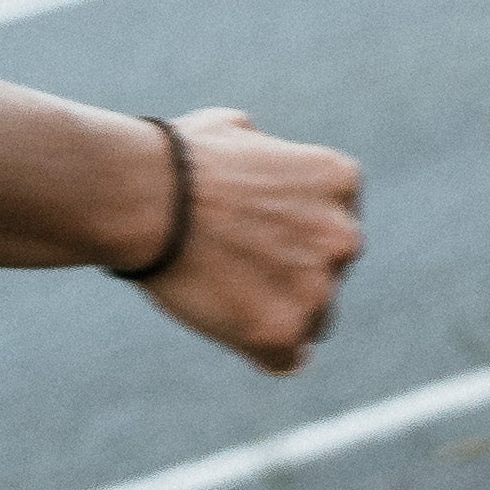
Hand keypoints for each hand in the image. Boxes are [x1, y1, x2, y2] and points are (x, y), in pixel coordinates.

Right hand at [133, 106, 363, 376]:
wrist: (146, 200)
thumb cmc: (177, 162)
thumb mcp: (236, 130)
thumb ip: (267, 150)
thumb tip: (261, 151)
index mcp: (342, 181)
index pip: (334, 224)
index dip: (294, 235)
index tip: (256, 236)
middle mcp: (344, 234)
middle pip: (330, 273)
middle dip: (294, 276)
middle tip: (239, 270)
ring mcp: (318, 286)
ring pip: (313, 320)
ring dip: (279, 314)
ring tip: (225, 295)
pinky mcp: (284, 330)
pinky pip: (286, 359)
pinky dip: (262, 352)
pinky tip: (233, 332)